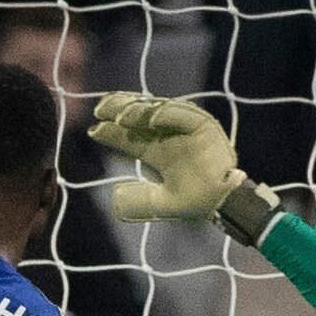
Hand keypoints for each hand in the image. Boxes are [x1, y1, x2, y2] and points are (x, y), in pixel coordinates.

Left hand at [88, 92, 244, 223]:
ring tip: (119, 115)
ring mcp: (187, 129)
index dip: (112, 132)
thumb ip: (138, 203)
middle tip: (100, 110)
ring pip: (159, 112)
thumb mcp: (158, 205)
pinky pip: (185, 115)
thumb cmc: (194, 202)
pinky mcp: (204, 127)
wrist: (222, 203)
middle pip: (141, 118)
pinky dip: (169, 114)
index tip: (93, 129)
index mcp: (158, 150)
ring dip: (139, 111)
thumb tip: (115, 196)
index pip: (130, 137)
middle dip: (120, 111)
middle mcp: (169, 136)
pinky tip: (151, 118)